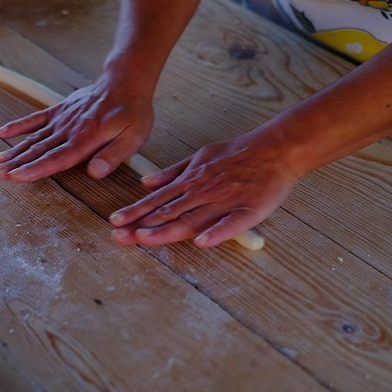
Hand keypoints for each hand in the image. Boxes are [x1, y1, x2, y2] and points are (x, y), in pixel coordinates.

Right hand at [0, 73, 153, 181]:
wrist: (125, 80)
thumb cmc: (132, 111)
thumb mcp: (134, 136)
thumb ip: (113, 155)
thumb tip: (94, 173)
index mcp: (85, 139)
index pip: (56, 158)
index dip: (36, 169)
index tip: (17, 176)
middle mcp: (68, 130)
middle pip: (38, 150)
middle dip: (16, 164)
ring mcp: (61, 119)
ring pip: (33, 138)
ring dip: (13, 151)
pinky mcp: (59, 110)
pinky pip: (35, 119)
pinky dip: (18, 126)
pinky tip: (1, 133)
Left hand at [109, 132, 302, 247]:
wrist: (276, 148)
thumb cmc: (238, 154)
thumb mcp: (200, 156)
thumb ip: (174, 172)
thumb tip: (147, 182)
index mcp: (192, 182)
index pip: (159, 201)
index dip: (137, 212)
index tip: (116, 222)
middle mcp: (203, 193)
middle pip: (168, 212)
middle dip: (141, 224)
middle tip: (118, 236)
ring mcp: (224, 202)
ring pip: (191, 218)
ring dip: (166, 229)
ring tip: (143, 238)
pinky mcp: (248, 211)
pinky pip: (231, 224)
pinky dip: (216, 233)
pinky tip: (201, 243)